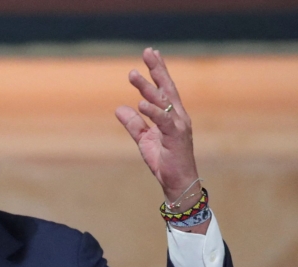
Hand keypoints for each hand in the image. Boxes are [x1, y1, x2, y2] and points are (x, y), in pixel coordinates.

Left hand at [115, 48, 199, 204]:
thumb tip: (119, 108)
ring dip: (148, 87)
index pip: (164, 89)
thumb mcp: (144, 140)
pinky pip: (163, 121)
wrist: (177, 183)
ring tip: (133, 74)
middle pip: (166, 88)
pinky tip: (140, 103)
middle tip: (147, 52)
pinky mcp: (176, 137)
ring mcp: (178, 125)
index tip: (150, 54)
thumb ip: (134, 124)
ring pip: (162, 102)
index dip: (158, 71)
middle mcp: (178, 116)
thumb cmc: (164, 161)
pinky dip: (152, 111)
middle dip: (157, 69)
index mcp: (171, 115)